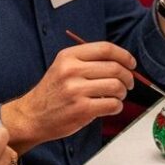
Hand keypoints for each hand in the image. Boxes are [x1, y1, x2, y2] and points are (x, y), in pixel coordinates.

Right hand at [1, 42, 135, 152]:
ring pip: (116, 86)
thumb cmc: (53, 92)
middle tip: (128, 84)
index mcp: (69, 56)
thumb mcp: (64, 67)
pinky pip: (113, 104)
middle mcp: (72, 70)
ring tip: (118, 96)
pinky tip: (111, 107)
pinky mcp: (81, 109)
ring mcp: (76, 90)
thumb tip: (123, 63)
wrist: (32, 115)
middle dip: (128, 77)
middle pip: (115, 68)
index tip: (132, 64)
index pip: (105, 49)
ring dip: (123, 93)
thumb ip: (89, 62)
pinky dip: (117, 106)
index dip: (124, 56)